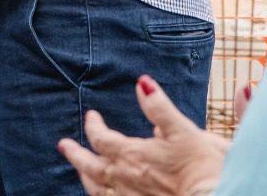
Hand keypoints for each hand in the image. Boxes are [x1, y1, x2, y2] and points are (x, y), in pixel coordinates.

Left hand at [58, 77, 229, 195]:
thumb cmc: (202, 169)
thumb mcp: (184, 131)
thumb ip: (159, 108)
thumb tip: (142, 83)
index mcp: (133, 155)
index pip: (101, 138)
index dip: (93, 126)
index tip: (91, 116)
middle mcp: (124, 179)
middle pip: (90, 166)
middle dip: (76, 154)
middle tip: (64, 146)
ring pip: (97, 189)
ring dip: (86, 177)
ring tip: (81, 172)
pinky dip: (102, 195)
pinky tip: (103, 193)